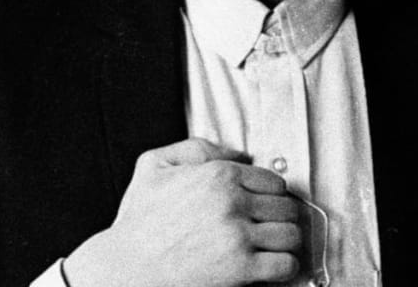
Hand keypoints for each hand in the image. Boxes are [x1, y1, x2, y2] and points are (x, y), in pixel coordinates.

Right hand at [63, 137, 299, 286]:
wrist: (126, 269)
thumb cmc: (138, 223)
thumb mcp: (154, 165)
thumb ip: (196, 148)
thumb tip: (238, 153)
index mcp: (217, 175)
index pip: (273, 180)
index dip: (272, 194)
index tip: (266, 205)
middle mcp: (233, 201)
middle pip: (287, 206)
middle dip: (281, 217)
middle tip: (270, 227)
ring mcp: (238, 236)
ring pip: (292, 233)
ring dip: (286, 242)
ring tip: (273, 247)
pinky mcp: (240, 269)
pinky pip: (285, 264)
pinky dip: (285, 267)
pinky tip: (271, 268)